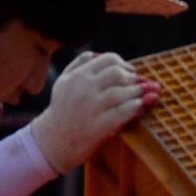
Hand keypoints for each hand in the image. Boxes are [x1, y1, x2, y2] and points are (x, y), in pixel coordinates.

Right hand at [33, 53, 156, 171]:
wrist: (53, 141)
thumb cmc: (61, 111)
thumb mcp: (63, 82)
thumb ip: (78, 64)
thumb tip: (97, 54)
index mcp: (77, 75)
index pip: (109, 59)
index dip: (124, 64)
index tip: (129, 72)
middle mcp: (84, 88)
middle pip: (117, 73)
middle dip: (132, 78)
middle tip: (137, 84)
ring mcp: (91, 107)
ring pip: (122, 91)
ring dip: (137, 93)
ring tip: (142, 96)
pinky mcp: (99, 126)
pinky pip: (124, 112)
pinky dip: (136, 107)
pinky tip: (140, 107)